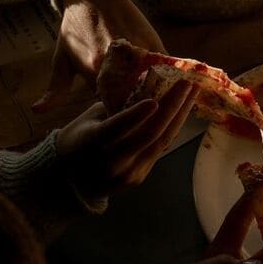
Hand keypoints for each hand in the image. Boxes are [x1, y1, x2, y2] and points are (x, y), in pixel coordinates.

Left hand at [37, 0, 164, 111]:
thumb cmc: (74, 28)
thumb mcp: (61, 60)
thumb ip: (55, 91)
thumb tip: (37, 112)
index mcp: (94, 70)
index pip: (111, 105)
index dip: (116, 112)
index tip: (119, 116)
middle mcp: (117, 61)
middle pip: (134, 97)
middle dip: (135, 105)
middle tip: (136, 109)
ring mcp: (138, 51)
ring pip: (151, 83)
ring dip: (152, 92)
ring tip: (151, 98)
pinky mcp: (153, 41)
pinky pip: (165, 67)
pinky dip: (166, 76)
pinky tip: (165, 83)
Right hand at [55, 87, 196, 194]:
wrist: (70, 180)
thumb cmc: (78, 140)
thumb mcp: (88, 119)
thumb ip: (114, 107)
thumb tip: (145, 87)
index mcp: (93, 142)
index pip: (117, 127)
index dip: (136, 115)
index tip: (154, 99)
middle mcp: (112, 161)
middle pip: (148, 134)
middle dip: (172, 106)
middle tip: (187, 83)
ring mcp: (128, 173)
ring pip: (161, 143)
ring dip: (180, 116)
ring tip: (192, 94)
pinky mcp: (139, 178)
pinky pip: (159, 150)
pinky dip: (172, 129)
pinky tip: (182, 112)